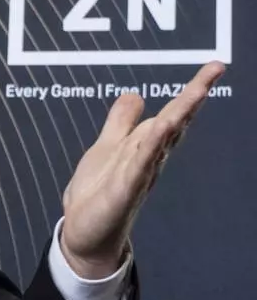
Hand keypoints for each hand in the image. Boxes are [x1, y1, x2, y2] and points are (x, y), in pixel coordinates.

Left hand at [59, 61, 223, 277]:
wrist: (84, 233)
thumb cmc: (96, 193)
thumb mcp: (107, 148)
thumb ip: (121, 122)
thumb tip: (136, 94)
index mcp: (144, 146)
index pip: (171, 113)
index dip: (191, 91)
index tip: (214, 67)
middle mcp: (147, 158)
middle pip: (173, 122)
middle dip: (193, 96)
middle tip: (215, 70)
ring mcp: (137, 174)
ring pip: (161, 141)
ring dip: (177, 116)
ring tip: (196, 92)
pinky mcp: (123, 191)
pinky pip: (139, 166)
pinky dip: (150, 148)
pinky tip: (161, 129)